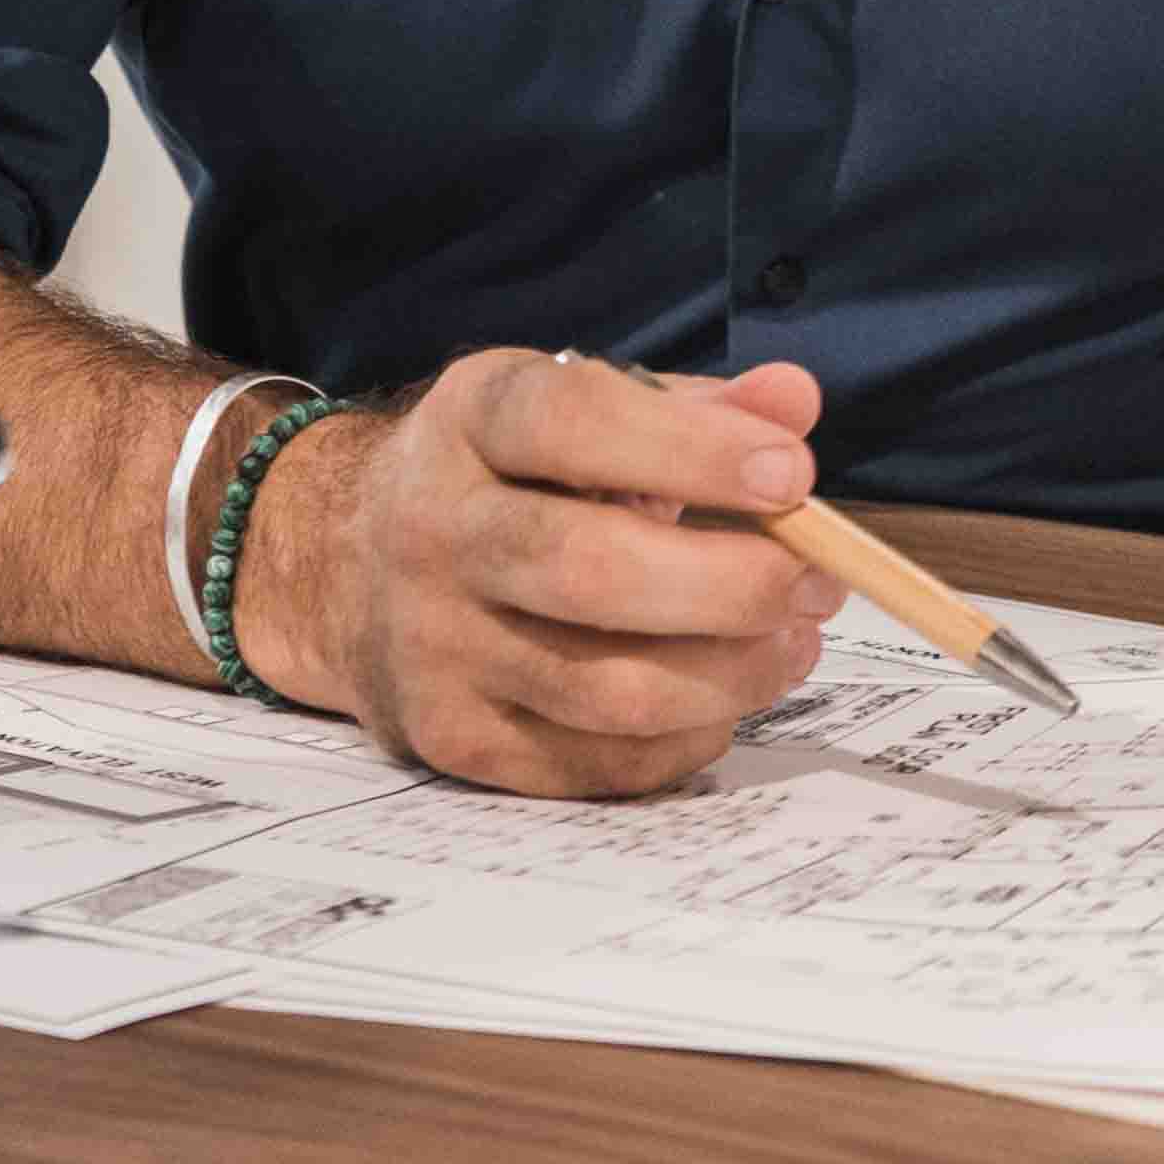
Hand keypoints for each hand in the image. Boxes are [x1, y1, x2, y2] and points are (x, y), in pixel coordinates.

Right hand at [236, 351, 835, 796]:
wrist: (345, 569)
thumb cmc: (504, 482)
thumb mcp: (576, 412)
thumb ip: (692, 409)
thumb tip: (795, 401)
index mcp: (466, 424)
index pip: (570, 423)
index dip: (690, 450)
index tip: (793, 474)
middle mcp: (432, 529)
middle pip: (588, 569)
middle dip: (730, 584)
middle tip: (818, 580)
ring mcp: (432, 643)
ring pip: (606, 688)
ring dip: (732, 673)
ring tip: (793, 639)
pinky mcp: (450, 736)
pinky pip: (596, 762)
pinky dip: (686, 736)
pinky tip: (722, 694)